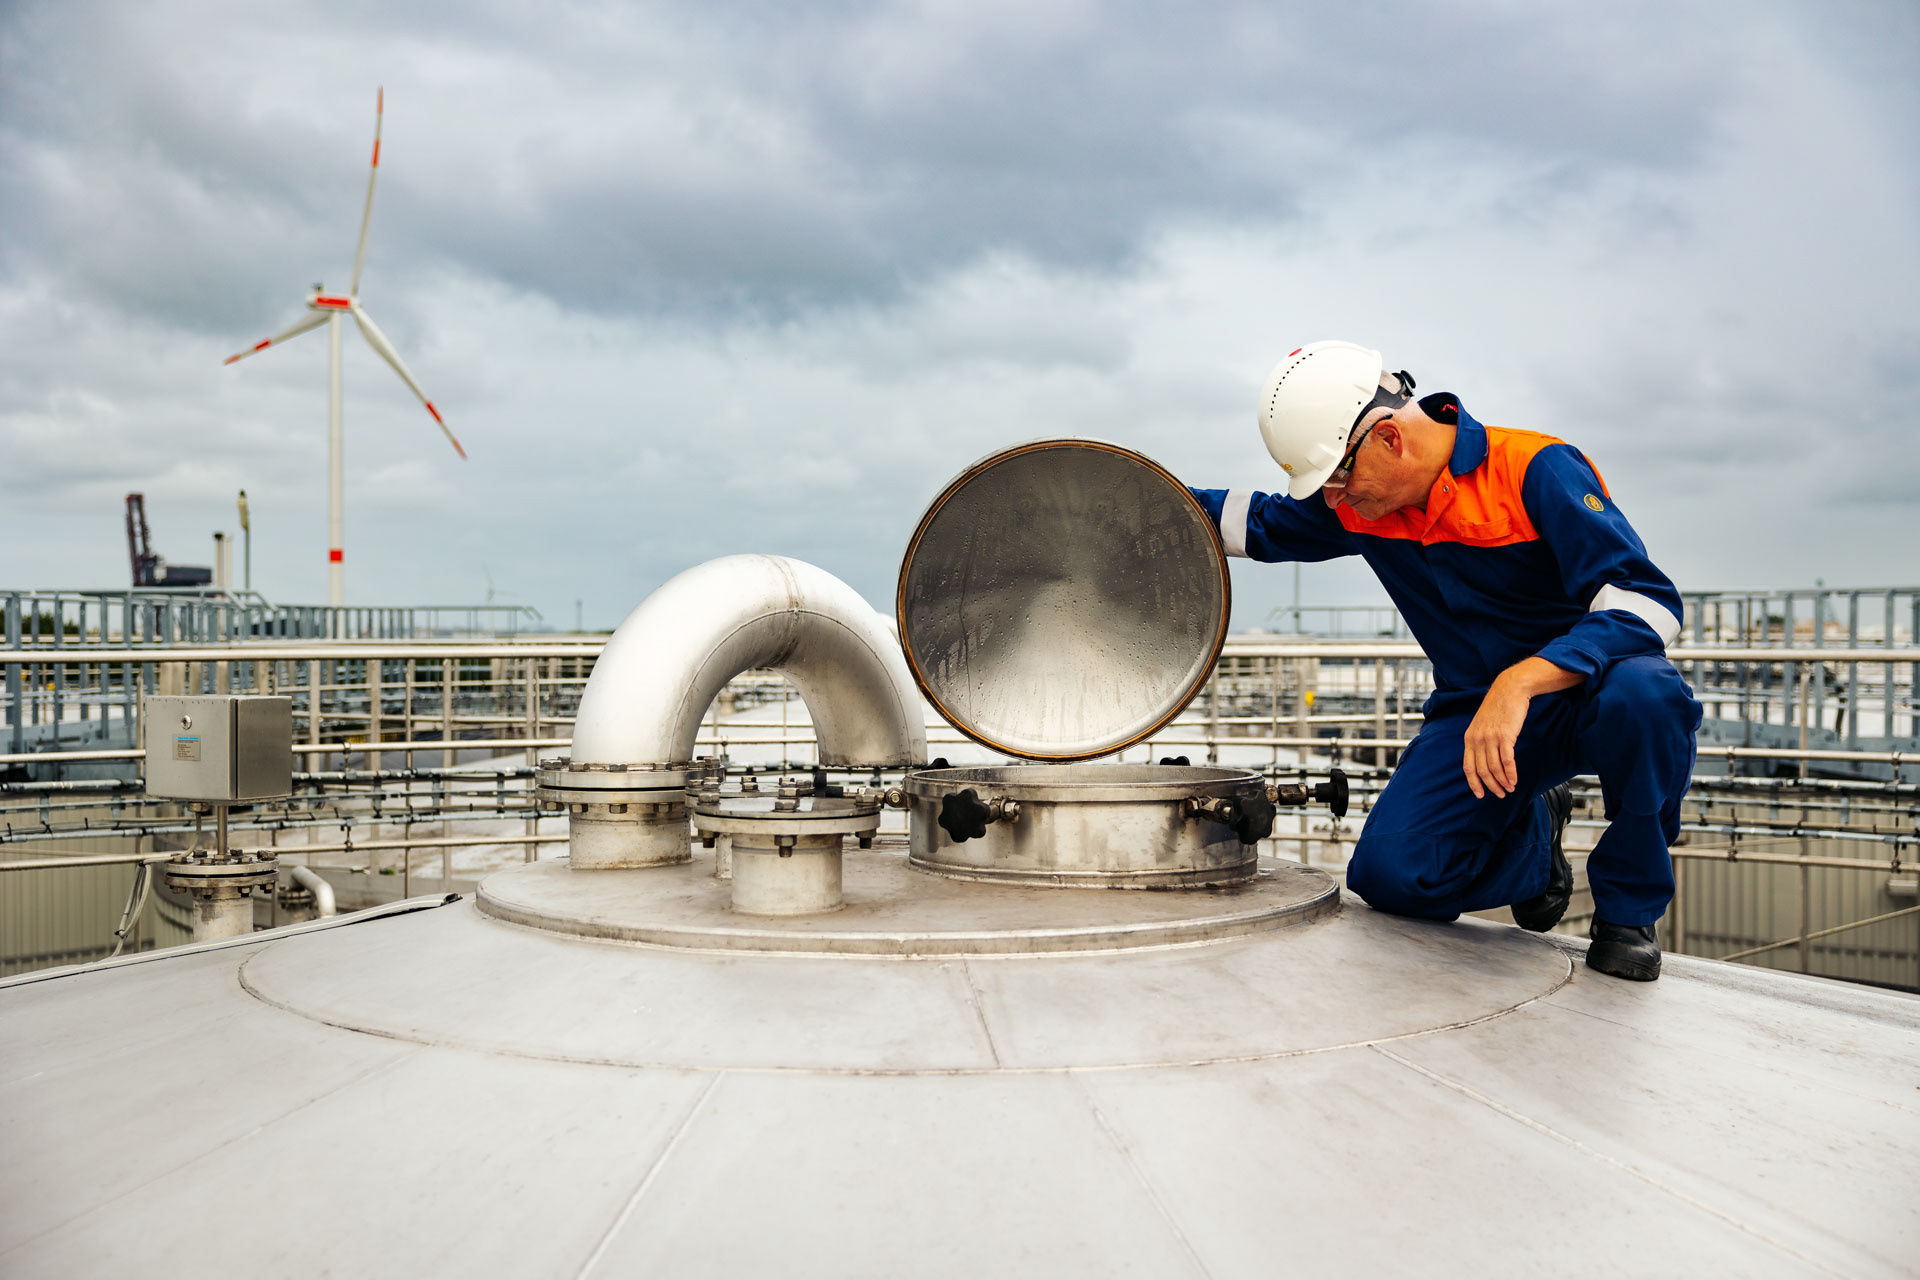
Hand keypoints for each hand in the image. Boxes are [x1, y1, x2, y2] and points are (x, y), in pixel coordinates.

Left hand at [1461, 657, 1583, 799]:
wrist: (1509, 689)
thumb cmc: (1498, 707)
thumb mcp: (1482, 724)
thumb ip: (1480, 740)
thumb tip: (1483, 759)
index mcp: (1469, 738)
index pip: (1468, 767)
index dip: (1474, 783)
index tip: (1480, 794)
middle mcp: (1477, 739)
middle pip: (1482, 771)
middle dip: (1491, 786)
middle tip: (1500, 794)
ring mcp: (1491, 737)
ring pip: (1495, 768)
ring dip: (1503, 781)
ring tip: (1510, 788)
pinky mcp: (1505, 735)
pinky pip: (1507, 760)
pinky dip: (1511, 773)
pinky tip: (1515, 780)